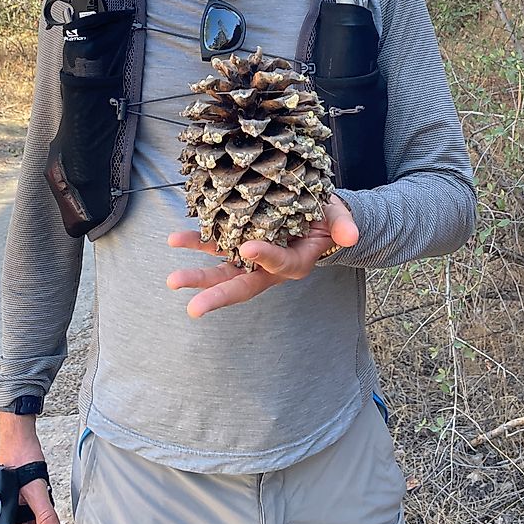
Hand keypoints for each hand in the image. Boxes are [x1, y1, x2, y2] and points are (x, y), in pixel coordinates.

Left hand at [166, 194, 357, 316]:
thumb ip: (344, 226)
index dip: (265, 256)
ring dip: (198, 275)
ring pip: (222, 270)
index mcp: (295, 263)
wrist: (313, 215)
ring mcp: (249, 257)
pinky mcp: (237, 242)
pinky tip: (175, 240)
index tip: (248, 247)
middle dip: (217, 296)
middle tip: (193, 308)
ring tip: (173, 279)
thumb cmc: (326, 218)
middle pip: (242, 285)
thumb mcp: (339, 219)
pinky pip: (215, 246)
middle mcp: (268, 268)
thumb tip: (351, 235)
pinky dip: (196, 243)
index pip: (279, 264)